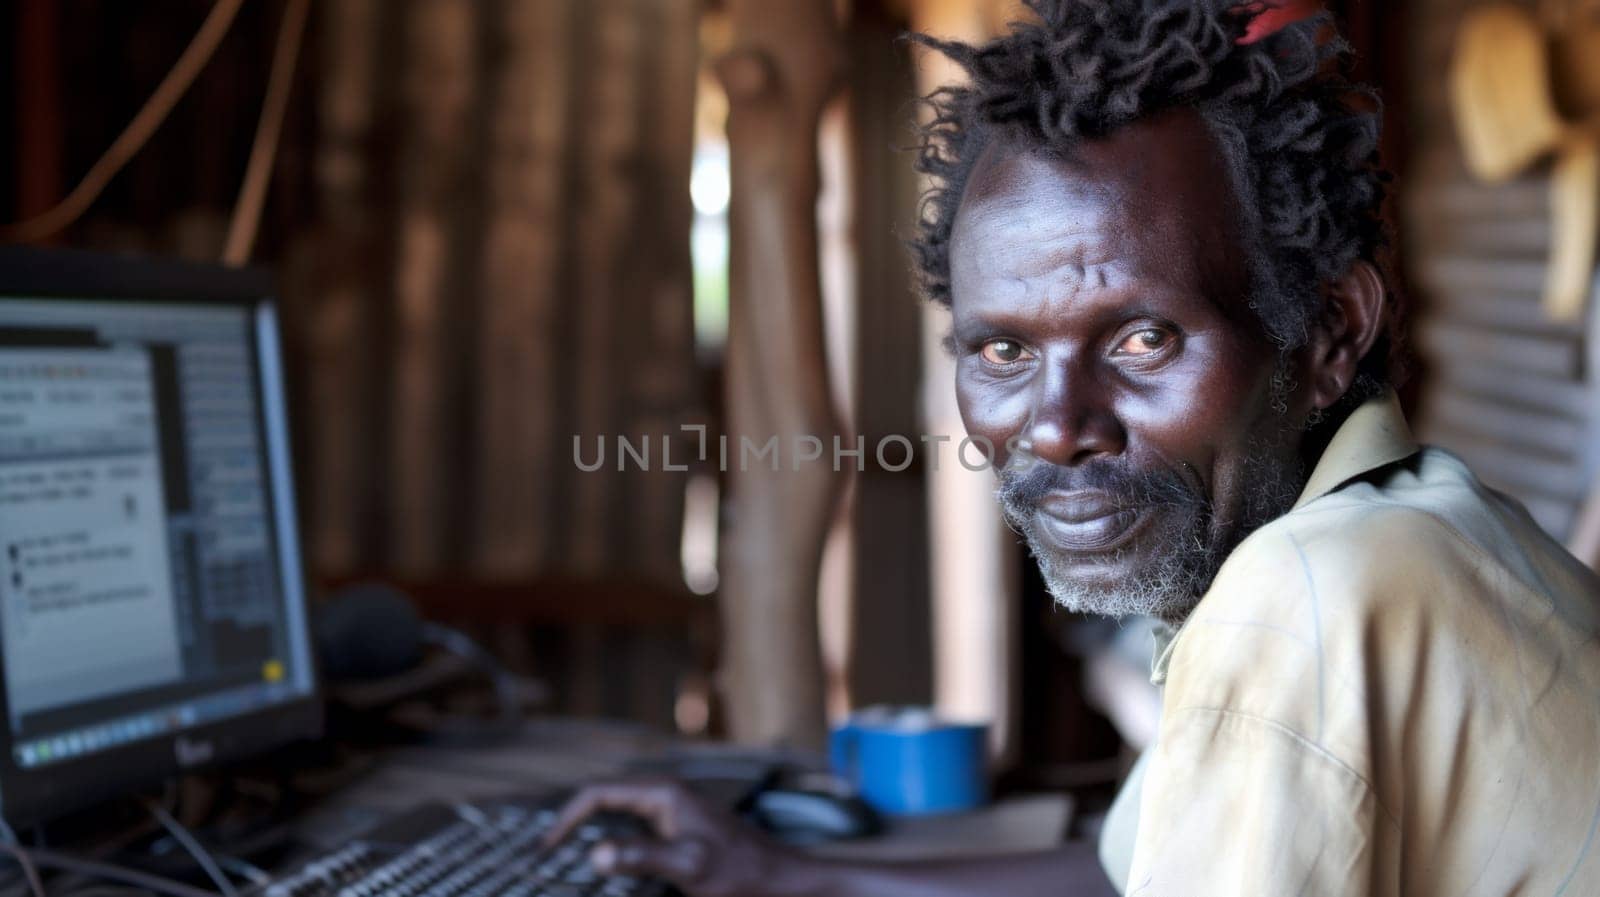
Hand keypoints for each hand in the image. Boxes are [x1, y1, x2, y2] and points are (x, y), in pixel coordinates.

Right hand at [543, 779, 805, 896]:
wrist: (783, 884)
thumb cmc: (743, 874)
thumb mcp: (689, 867)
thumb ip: (642, 857)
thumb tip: (596, 853)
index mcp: (664, 794)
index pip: (598, 793)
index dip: (566, 818)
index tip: (545, 849)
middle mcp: (665, 798)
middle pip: (603, 802)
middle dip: (572, 824)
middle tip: (545, 856)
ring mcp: (672, 816)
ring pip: (618, 819)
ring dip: (591, 836)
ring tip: (565, 862)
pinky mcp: (679, 835)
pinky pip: (635, 836)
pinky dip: (615, 849)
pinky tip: (608, 869)